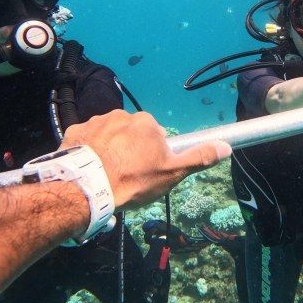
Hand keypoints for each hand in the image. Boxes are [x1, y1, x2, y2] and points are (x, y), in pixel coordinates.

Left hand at [61, 110, 231, 209]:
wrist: (88, 187)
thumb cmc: (133, 181)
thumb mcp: (171, 173)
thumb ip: (198, 158)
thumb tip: (225, 147)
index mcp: (147, 123)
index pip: (154, 136)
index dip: (152, 155)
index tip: (145, 171)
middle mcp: (122, 115)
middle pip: (131, 133)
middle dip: (129, 150)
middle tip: (126, 174)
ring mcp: (97, 121)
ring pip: (109, 135)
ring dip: (109, 149)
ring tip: (107, 172)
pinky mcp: (76, 130)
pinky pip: (88, 138)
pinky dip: (90, 150)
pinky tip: (90, 167)